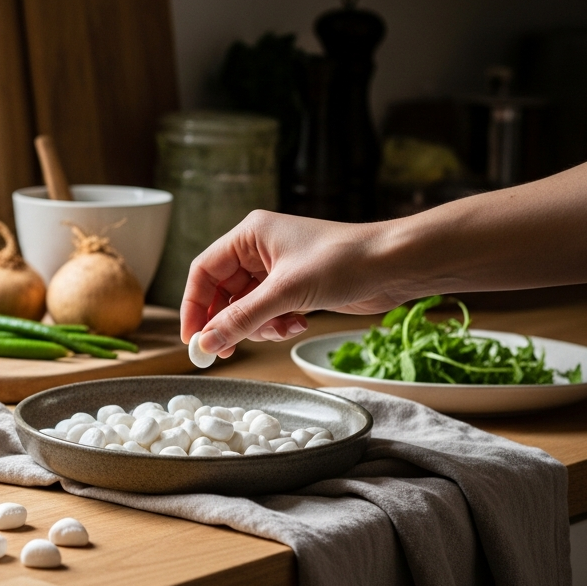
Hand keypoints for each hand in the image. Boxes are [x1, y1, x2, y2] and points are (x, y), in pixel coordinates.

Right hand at [180, 211, 408, 357]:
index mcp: (250, 234)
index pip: (203, 270)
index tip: (191, 338)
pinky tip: (298, 324)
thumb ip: (242, 320)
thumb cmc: (344, 261)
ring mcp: (278, 268)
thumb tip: (206, 343)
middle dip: (226, 322)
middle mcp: (259, 248)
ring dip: (258, 326)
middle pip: (223, 292)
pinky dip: (277, 324)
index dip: (194, 305)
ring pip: (246, 306)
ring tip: (282, 330)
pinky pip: (269, 311)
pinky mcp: (295, 285)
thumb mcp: (286, 293)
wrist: (395, 264)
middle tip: (223, 351)